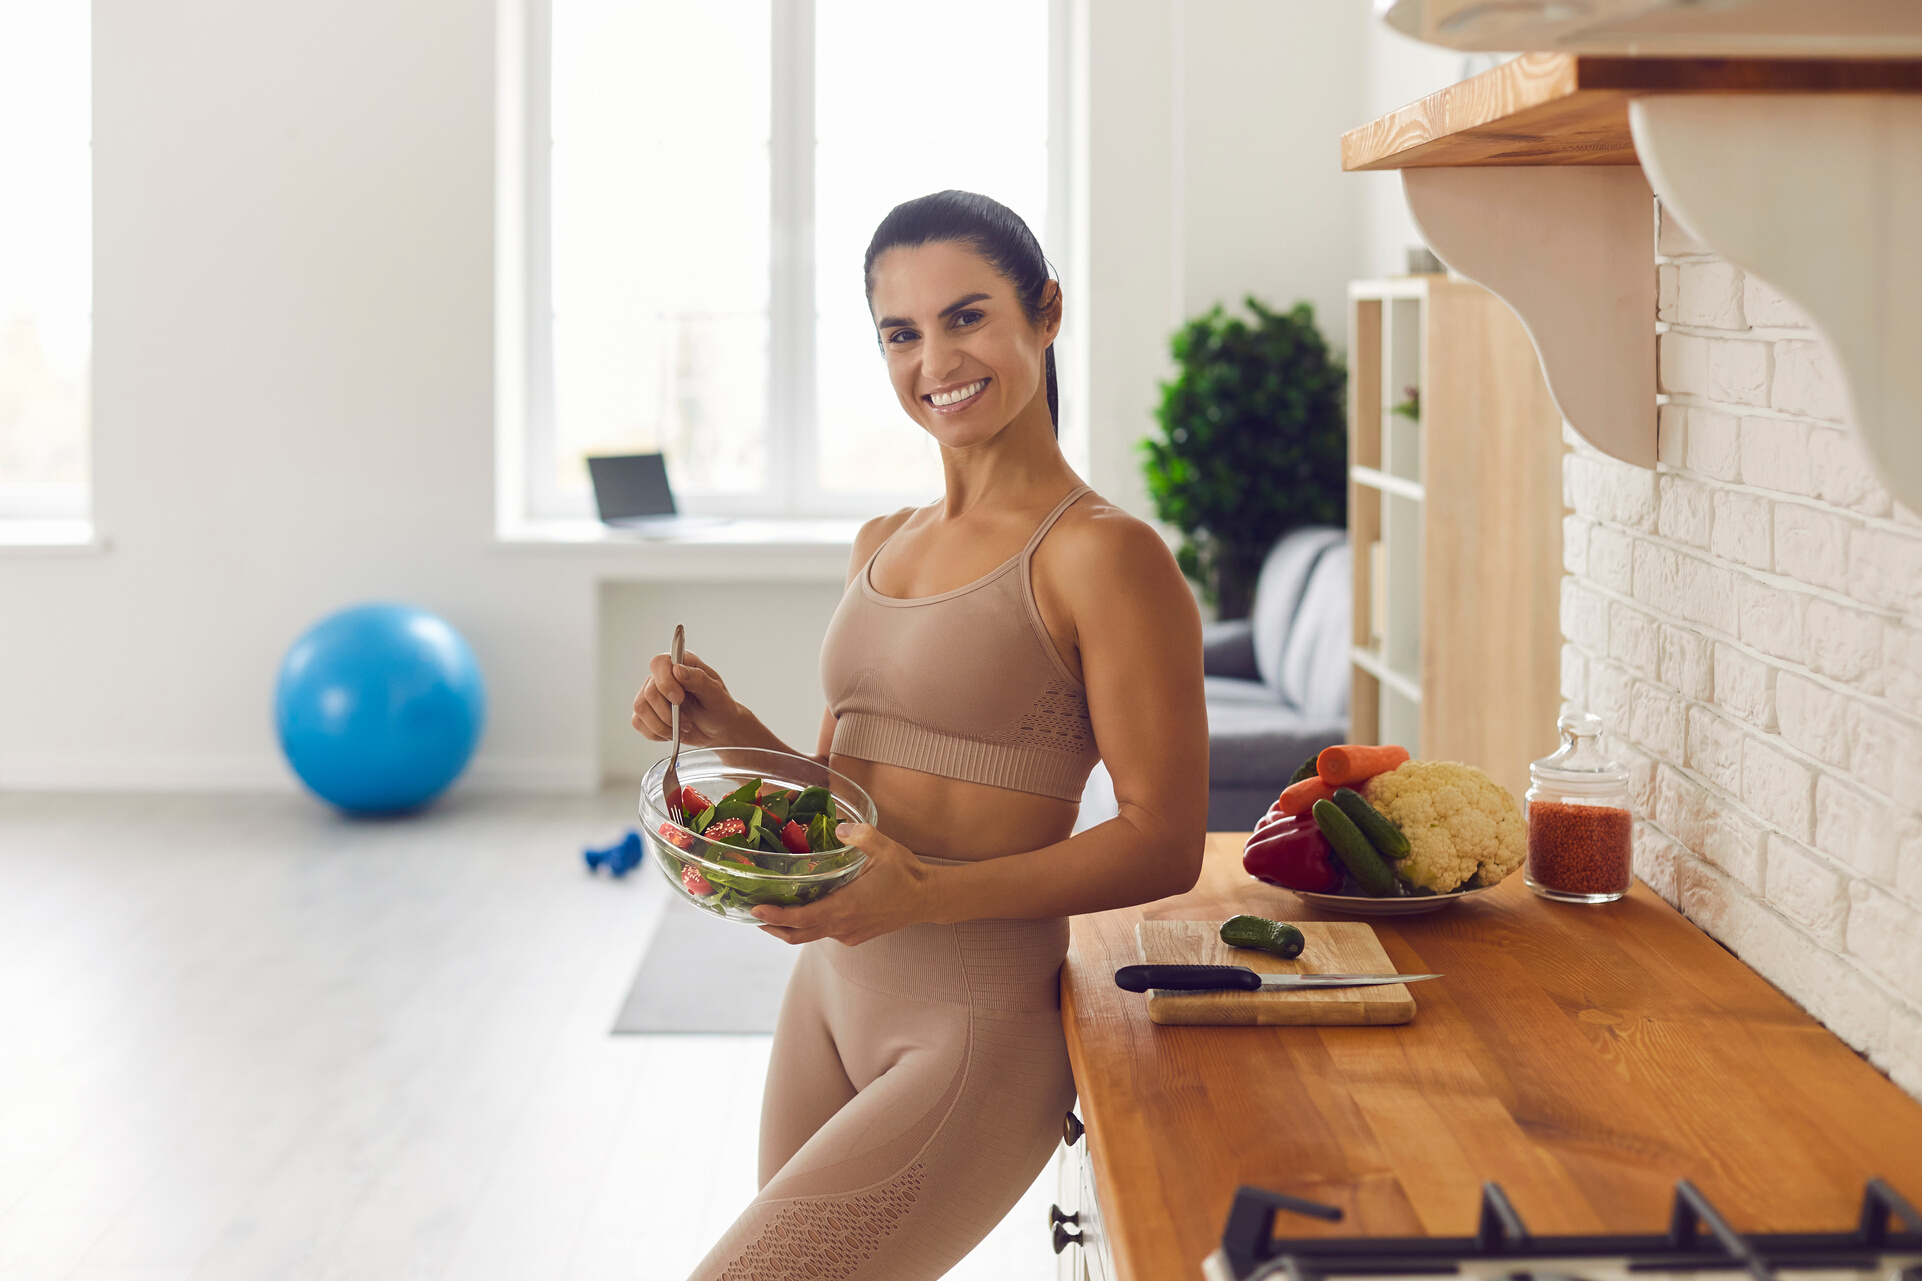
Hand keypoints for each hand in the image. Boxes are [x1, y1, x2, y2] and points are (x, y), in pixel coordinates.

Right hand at [631, 650, 744, 745]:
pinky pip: (638, 722)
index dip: (665, 683)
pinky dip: (656, 733)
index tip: (679, 699)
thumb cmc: (720, 708)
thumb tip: (677, 669)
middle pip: (649, 692)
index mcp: (681, 664)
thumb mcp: (716, 694)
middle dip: (668, 713)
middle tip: (687, 723)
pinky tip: (672, 733)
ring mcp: (653, 695)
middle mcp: (663, 677)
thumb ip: (698, 679)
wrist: (719, 730)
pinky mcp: (648, 713)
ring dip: (662, 725)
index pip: (659, 664)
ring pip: (640, 708)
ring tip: (682, 729)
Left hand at [752, 824, 934, 945]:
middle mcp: (843, 925)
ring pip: (809, 935)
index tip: (755, 908)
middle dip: (772, 924)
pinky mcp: (854, 935)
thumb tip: (839, 827)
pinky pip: (823, 932)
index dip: (776, 915)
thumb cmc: (906, 874)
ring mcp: (848, 933)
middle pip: (797, 934)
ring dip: (788, 926)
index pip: (802, 918)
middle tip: (751, 910)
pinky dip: (807, 924)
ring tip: (769, 909)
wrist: (928, 898)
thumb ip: (860, 834)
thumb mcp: (884, 847)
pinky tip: (801, 907)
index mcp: (846, 907)